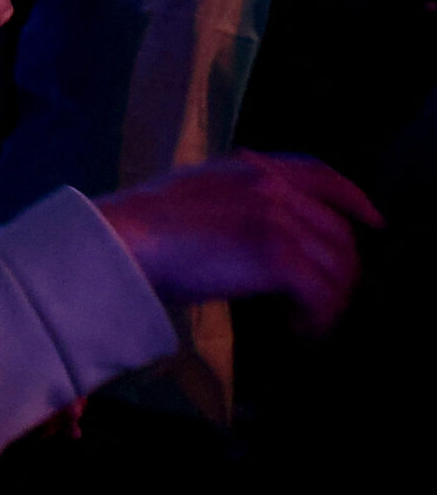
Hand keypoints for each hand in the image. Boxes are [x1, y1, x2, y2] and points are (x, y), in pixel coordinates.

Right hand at [95, 152, 381, 335]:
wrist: (121, 238)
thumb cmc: (139, 223)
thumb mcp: (191, 188)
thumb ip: (231, 194)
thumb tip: (251, 225)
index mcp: (249, 166)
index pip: (320, 173)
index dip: (354, 198)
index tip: (372, 221)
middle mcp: (270, 185)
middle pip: (337, 231)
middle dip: (339, 271)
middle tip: (320, 302)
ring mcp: (276, 219)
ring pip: (337, 266)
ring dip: (329, 301)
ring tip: (306, 321)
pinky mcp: (276, 257)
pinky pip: (322, 293)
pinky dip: (318, 318)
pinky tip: (298, 328)